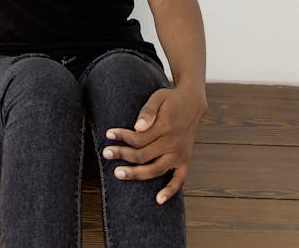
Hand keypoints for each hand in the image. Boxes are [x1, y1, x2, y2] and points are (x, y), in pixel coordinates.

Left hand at [102, 85, 206, 205]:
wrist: (192, 103)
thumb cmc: (170, 100)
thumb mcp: (158, 98)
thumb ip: (148, 111)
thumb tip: (137, 127)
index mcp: (165, 127)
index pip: (139, 138)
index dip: (122, 137)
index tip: (108, 134)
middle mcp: (173, 143)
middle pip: (143, 155)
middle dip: (122, 155)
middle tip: (106, 153)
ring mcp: (179, 154)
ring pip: (156, 170)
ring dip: (136, 174)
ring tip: (118, 173)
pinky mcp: (185, 161)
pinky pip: (179, 180)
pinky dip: (170, 191)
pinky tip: (158, 199)